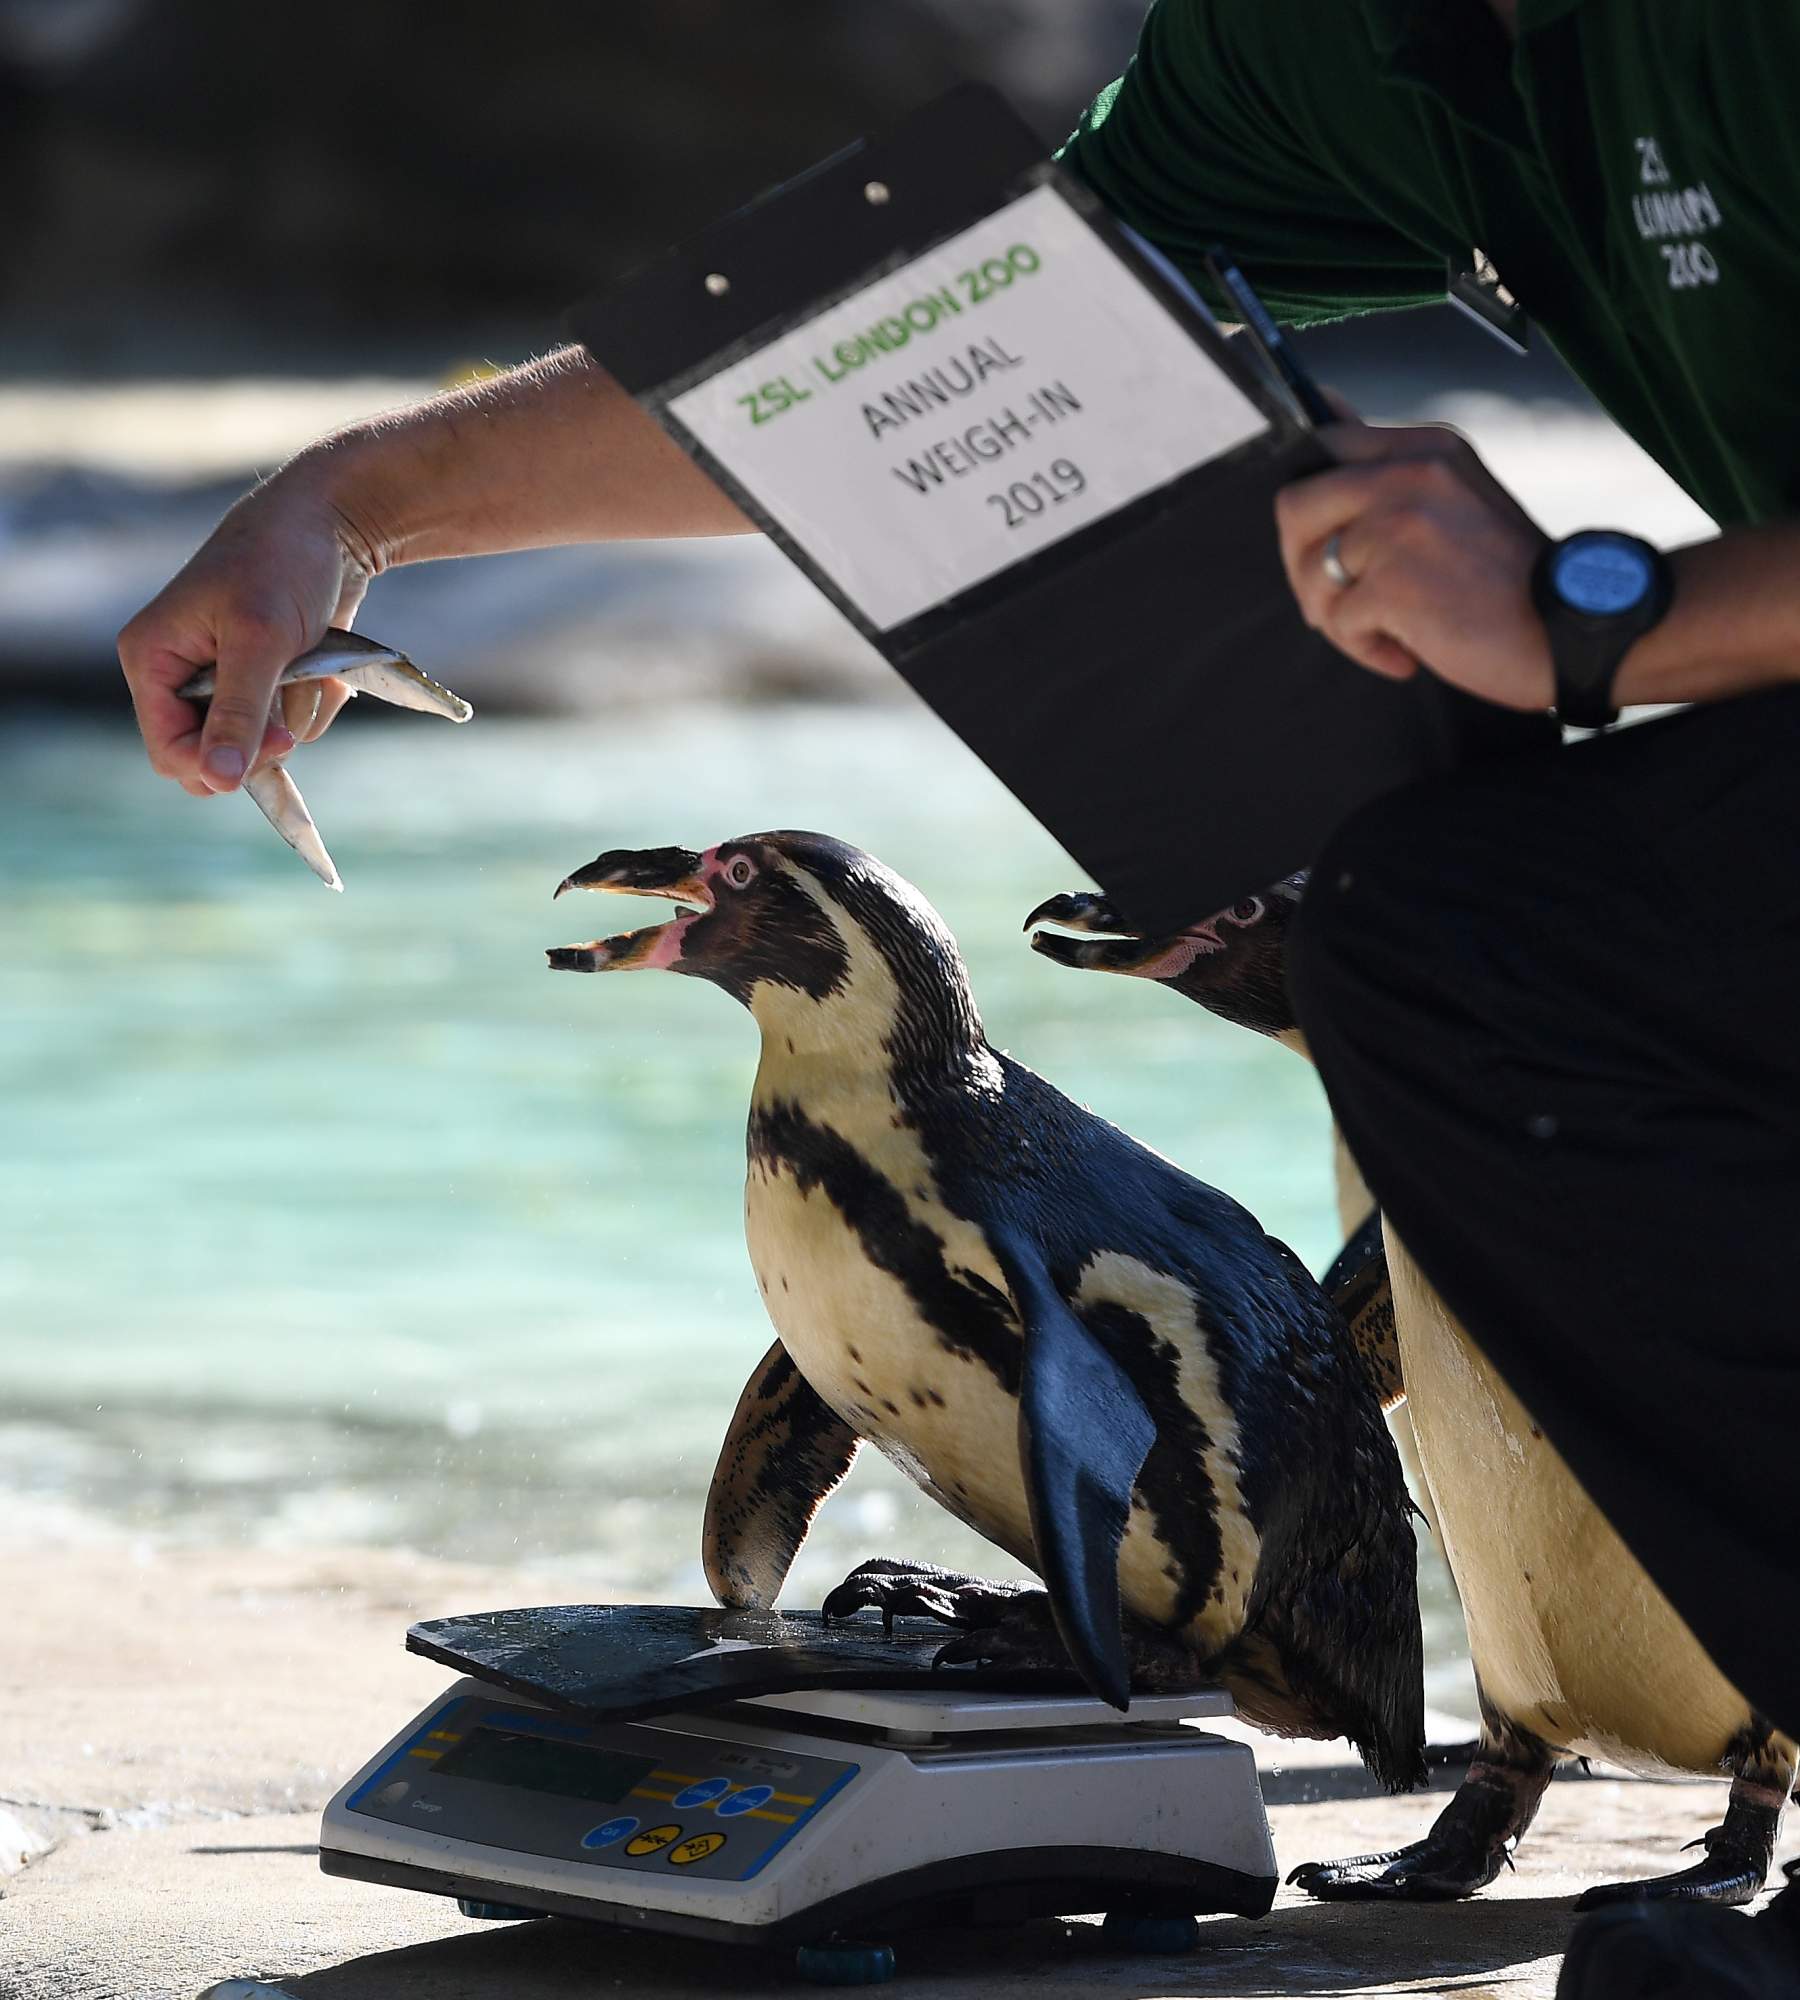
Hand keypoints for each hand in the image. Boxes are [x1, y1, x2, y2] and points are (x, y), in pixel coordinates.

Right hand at [117, 472, 378, 794]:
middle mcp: (180, 673)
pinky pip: (292, 718)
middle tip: (292, 723)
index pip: (169, 751)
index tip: (275, 749)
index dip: (216, 765)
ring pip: (262, 740)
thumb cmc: (282, 564)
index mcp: (152, 660)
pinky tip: (324, 662)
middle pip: (214, 755)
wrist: (331, 524)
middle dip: (260, 741)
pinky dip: (315, 697)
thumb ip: (237, 713)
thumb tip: (218, 780)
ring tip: (309, 661)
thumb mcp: (259, 641)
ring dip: (297, 711)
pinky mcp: (265, 676)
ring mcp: (225, 677)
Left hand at [1275, 414, 1553, 711]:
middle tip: (1337, 600)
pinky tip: (1406, 655)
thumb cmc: (1509, 577)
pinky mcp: (1395, 583)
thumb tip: (1325, 406)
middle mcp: (1409, 474)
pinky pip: (1339, 621)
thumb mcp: (1455, 496)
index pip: (1323, 446)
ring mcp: (1400, 526)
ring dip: (1336, 617)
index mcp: (1425, 447)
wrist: (1575, 629)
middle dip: (1300, 564)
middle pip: (1293, 506)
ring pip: (1309, 572)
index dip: (1308, 507)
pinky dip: (1365, 648)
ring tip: (1384, 632)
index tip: (1324, 542)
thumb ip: (1389, 467)